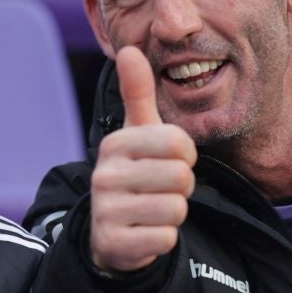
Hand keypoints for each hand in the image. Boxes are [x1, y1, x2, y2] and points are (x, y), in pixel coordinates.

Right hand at [88, 46, 197, 272]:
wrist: (110, 234)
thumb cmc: (134, 174)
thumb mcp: (137, 134)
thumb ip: (137, 93)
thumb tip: (129, 49)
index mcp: (116, 144)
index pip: (178, 143)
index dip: (186, 156)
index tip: (170, 162)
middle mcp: (105, 174)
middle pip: (181, 177)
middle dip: (181, 188)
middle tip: (161, 191)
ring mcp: (107, 210)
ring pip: (176, 209)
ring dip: (174, 214)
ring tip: (153, 210)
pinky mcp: (114, 243)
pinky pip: (166, 238)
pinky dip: (164, 239)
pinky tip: (146, 232)